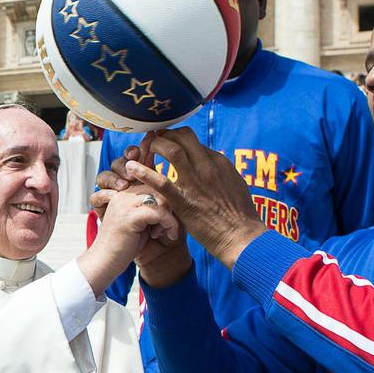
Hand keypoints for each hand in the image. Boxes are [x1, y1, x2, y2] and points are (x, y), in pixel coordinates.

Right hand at [78, 186, 179, 296]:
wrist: (104, 262)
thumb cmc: (121, 245)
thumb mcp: (137, 220)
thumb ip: (148, 206)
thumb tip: (171, 198)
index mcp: (122, 192)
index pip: (150, 180)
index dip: (165, 196)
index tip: (168, 215)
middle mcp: (122, 194)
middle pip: (158, 188)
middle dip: (169, 206)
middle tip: (167, 225)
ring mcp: (124, 204)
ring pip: (161, 198)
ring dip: (170, 215)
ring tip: (166, 230)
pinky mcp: (129, 216)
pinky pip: (159, 212)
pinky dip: (170, 224)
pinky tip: (168, 234)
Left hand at [121, 130, 265, 269]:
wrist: (241, 237)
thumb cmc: (240, 215)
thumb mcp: (234, 183)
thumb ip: (219, 171)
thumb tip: (209, 164)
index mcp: (219, 162)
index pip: (194, 141)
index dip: (178, 139)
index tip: (168, 142)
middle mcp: (207, 167)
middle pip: (183, 137)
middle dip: (166, 135)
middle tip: (154, 140)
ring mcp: (195, 182)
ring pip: (172, 150)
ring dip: (156, 146)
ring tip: (146, 149)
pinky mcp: (184, 201)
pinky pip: (160, 181)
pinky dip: (144, 172)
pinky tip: (132, 168)